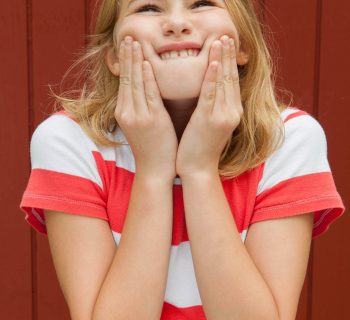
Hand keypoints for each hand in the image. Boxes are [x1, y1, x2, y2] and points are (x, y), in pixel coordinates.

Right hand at [115, 36, 177, 179]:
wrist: (155, 169)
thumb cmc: (152, 148)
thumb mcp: (140, 126)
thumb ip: (139, 108)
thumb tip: (142, 92)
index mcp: (124, 113)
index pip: (124, 82)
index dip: (125, 63)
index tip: (127, 46)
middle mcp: (128, 112)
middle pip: (127, 79)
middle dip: (128, 56)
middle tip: (128, 36)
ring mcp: (139, 116)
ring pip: (136, 83)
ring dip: (136, 61)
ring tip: (135, 42)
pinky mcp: (152, 120)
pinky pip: (149, 95)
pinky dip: (148, 78)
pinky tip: (147, 64)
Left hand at [176, 35, 242, 178]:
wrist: (198, 169)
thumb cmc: (200, 147)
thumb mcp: (211, 124)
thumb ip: (214, 107)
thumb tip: (210, 90)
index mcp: (232, 112)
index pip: (232, 81)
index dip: (230, 62)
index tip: (226, 44)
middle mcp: (232, 112)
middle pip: (230, 77)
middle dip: (228, 55)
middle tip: (226, 34)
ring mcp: (222, 116)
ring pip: (223, 82)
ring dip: (222, 59)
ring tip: (220, 40)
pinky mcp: (209, 120)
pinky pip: (211, 93)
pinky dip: (212, 76)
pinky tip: (213, 61)